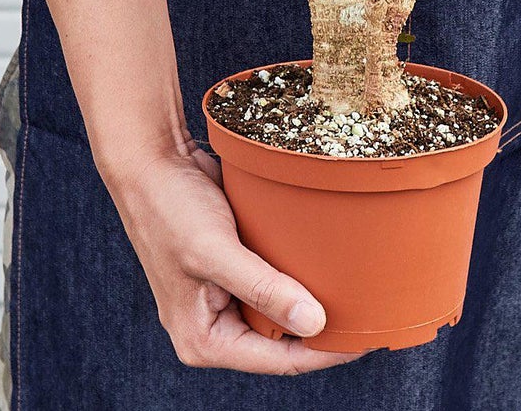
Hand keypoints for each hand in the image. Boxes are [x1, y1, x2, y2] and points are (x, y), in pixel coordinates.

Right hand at [104, 140, 365, 374]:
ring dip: (311, 298)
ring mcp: (225, 296)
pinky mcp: (235, 267)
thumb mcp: (215, 252)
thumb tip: (314, 323)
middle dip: (321, 328)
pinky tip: (325, 260)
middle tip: (368, 310)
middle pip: (282, 339)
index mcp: (204, 340)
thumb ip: (263, 289)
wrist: (152, 160)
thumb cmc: (169, 209)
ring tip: (354, 288)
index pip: (278, 360)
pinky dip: (297, 272)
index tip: (365, 337)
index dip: (324, 352)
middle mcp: (215, 326)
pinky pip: (274, 279)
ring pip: (280, 309)